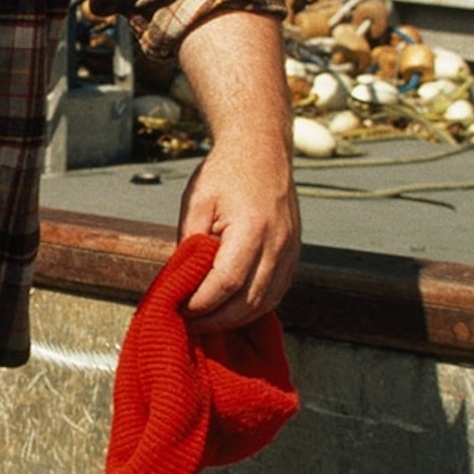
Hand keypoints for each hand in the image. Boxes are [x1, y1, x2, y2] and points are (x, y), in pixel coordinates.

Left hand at [178, 136, 299, 327]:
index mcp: (252, 229)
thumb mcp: (196, 203)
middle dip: (217, 320)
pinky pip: (277, 292)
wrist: (261, 148)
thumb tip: (181, 283)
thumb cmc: (225, 171)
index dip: (201, 304)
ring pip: (266, 302)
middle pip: (249, 301)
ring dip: (236, 319)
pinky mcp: (294, 253)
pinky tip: (233, 309)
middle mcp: (278, 244)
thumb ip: (190, 244)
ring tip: (208, 322)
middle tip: (190, 325)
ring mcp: (290, 250)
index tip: (180, 310)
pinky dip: (255, 307)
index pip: (225, 283)